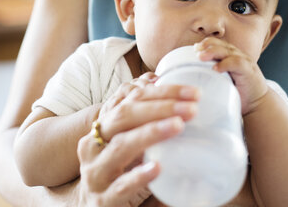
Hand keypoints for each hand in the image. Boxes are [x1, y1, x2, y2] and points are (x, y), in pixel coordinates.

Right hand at [76, 73, 199, 205]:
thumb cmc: (116, 174)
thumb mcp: (128, 148)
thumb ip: (149, 131)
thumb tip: (192, 115)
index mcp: (104, 127)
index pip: (132, 100)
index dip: (163, 92)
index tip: (193, 92)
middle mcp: (94, 144)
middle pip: (125, 115)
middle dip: (160, 107)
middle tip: (192, 108)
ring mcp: (96, 172)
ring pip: (121, 145)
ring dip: (151, 133)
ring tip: (177, 126)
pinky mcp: (102, 200)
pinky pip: (121, 185)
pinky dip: (139, 175)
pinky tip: (157, 167)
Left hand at [194, 37, 268, 114]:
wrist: (257, 104)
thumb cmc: (236, 92)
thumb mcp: (221, 81)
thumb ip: (209, 75)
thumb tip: (188, 78)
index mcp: (229, 55)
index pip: (216, 43)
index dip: (205, 43)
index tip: (194, 48)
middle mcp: (236, 55)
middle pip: (220, 45)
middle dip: (207, 46)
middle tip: (196, 51)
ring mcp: (244, 62)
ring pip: (227, 51)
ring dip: (213, 52)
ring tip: (201, 57)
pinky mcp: (249, 71)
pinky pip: (236, 63)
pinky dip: (225, 64)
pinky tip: (216, 69)